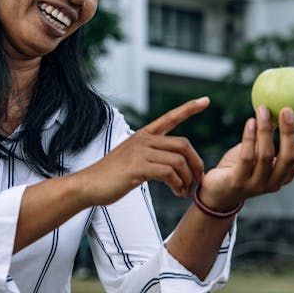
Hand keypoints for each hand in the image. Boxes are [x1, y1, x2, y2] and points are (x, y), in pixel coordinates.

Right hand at [75, 97, 209, 206]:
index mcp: (142, 136)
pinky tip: (176, 191)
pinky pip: (168, 173)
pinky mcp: (137, 167)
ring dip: (187, 179)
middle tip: (199, 179)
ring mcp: (139, 152)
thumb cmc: (110, 176)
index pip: (169, 118)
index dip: (188, 109)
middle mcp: (143, 140)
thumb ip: (149, 156)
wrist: (88, 185)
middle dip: (196, 163)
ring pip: (178, 161)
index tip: (205, 100)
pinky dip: (177, 184)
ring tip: (185, 192)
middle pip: (182, 144)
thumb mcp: (131, 159)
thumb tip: (169, 164)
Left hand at [200, 105, 293, 210]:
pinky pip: (246, 157)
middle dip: (290, 132)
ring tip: (263, 109)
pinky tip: (250, 122)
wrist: (217, 193)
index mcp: (285, 174)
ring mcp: (257, 184)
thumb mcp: (258, 152)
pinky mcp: (238, 182)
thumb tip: (278, 106)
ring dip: (266, 130)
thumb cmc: (239, 167)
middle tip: (287, 109)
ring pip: (266, 155)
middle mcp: (275, 181)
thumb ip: (268, 137)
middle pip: (289, 157)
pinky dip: (249, 138)